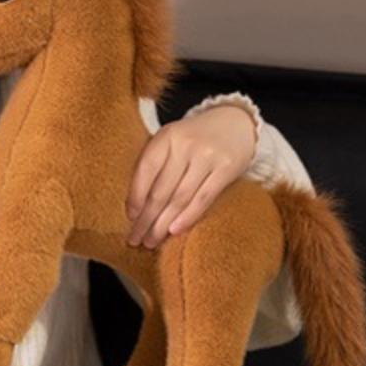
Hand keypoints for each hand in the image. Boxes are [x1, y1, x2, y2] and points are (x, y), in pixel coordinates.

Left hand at [125, 104, 256, 247]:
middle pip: (161, 190)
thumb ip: (154, 165)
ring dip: (163, 224)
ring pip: (180, 198)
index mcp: (166, 137)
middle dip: (146, 219)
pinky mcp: (226, 168)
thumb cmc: (193, 139)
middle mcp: (185, 145)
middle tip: (135, 239)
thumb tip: (134, 208)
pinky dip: (187, 217)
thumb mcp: (170, 141)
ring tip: (151, 241)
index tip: (130, 218)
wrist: (235, 123)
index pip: (145, 171)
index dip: (135, 197)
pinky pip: (203, 199)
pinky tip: (174, 231)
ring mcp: (207, 156)